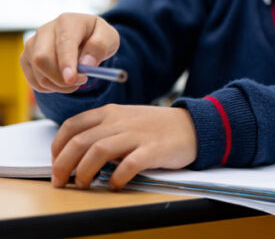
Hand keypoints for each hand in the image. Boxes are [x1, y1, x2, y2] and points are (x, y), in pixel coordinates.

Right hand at [19, 13, 119, 92]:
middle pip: (41, 58)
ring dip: (58, 85)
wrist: (84, 38)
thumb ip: (100, 47)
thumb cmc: (98, 37)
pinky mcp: (26, 58)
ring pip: (37, 72)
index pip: (63, 43)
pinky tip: (62, 82)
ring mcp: (32, 44)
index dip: (66, 62)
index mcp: (68, 21)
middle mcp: (45, 30)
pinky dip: (49, 87)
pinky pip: (33, 80)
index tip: (72, 79)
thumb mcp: (109, 38)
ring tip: (75, 82)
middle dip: (60, 77)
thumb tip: (86, 63)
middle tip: (81, 81)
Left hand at [50, 104, 197, 189]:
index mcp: (110, 113)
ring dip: (85, 172)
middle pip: (80, 142)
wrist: (193, 126)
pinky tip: (115, 185)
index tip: (56, 164)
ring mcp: (137, 134)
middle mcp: (120, 121)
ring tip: (84, 184)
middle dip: (64, 165)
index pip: (72, 126)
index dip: (57, 147)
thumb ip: (101, 130)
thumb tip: (74, 154)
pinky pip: (129, 164)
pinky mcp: (154, 149)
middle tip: (61, 181)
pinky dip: (117, 177)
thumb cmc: (155, 128)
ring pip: (98, 151)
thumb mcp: (125, 119)